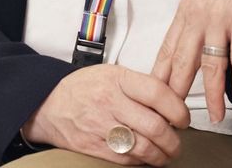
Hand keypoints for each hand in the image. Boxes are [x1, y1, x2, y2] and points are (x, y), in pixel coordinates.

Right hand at [22, 64, 190, 165]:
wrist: (47, 105)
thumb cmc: (82, 88)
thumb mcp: (110, 73)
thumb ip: (139, 85)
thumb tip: (172, 99)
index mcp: (117, 79)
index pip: (157, 93)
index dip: (177, 109)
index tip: (183, 118)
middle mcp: (109, 102)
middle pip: (154, 126)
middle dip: (173, 140)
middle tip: (177, 142)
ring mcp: (101, 126)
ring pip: (143, 147)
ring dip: (161, 155)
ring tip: (166, 153)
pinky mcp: (94, 147)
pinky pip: (127, 159)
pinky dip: (142, 161)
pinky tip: (146, 157)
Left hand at [150, 0, 231, 122]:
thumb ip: (197, 19)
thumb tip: (191, 44)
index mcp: (186, 13)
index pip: (166, 51)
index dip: (159, 78)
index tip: (152, 100)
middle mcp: (198, 18)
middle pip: (182, 63)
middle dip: (176, 94)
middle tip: (174, 119)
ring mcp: (220, 18)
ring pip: (211, 65)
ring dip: (212, 94)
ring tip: (214, 116)